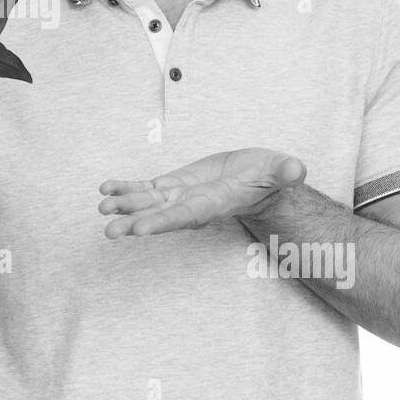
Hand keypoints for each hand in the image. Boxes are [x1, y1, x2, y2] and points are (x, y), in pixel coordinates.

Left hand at [98, 148, 305, 238]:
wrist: (258, 177)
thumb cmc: (271, 175)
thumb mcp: (281, 169)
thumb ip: (285, 171)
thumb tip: (297, 169)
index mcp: (214, 203)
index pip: (186, 215)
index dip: (162, 221)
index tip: (139, 230)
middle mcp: (193, 205)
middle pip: (160, 216)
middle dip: (134, 222)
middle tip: (110, 230)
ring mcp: (180, 195)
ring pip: (147, 203)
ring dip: (123, 205)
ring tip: (102, 207)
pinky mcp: (173, 184)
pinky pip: (145, 188)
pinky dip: (126, 188)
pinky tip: (106, 189)